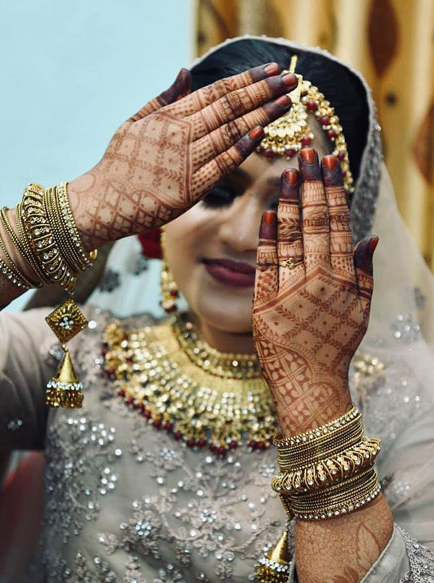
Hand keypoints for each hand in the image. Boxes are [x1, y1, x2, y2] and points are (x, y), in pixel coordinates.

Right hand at [69, 64, 297, 248]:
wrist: (103, 203)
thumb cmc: (118, 164)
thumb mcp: (134, 123)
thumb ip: (164, 98)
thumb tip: (187, 72)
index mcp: (169, 116)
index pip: (216, 92)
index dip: (247, 80)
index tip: (272, 71)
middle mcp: (180, 134)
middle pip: (230, 107)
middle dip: (263, 92)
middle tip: (292, 81)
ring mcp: (186, 161)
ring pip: (231, 132)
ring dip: (261, 115)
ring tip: (286, 103)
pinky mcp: (190, 189)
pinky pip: (221, 165)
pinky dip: (241, 148)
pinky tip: (262, 133)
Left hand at [252, 149, 377, 435]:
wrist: (307, 382)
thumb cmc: (335, 345)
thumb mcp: (360, 310)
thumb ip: (364, 272)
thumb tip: (370, 235)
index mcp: (341, 278)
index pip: (337, 224)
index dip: (333, 191)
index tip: (330, 161)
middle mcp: (317, 280)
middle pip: (314, 222)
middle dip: (310, 183)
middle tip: (307, 149)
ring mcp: (288, 291)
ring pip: (289, 238)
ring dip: (287, 202)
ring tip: (287, 170)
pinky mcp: (264, 303)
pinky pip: (266, 264)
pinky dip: (267, 237)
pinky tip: (268, 212)